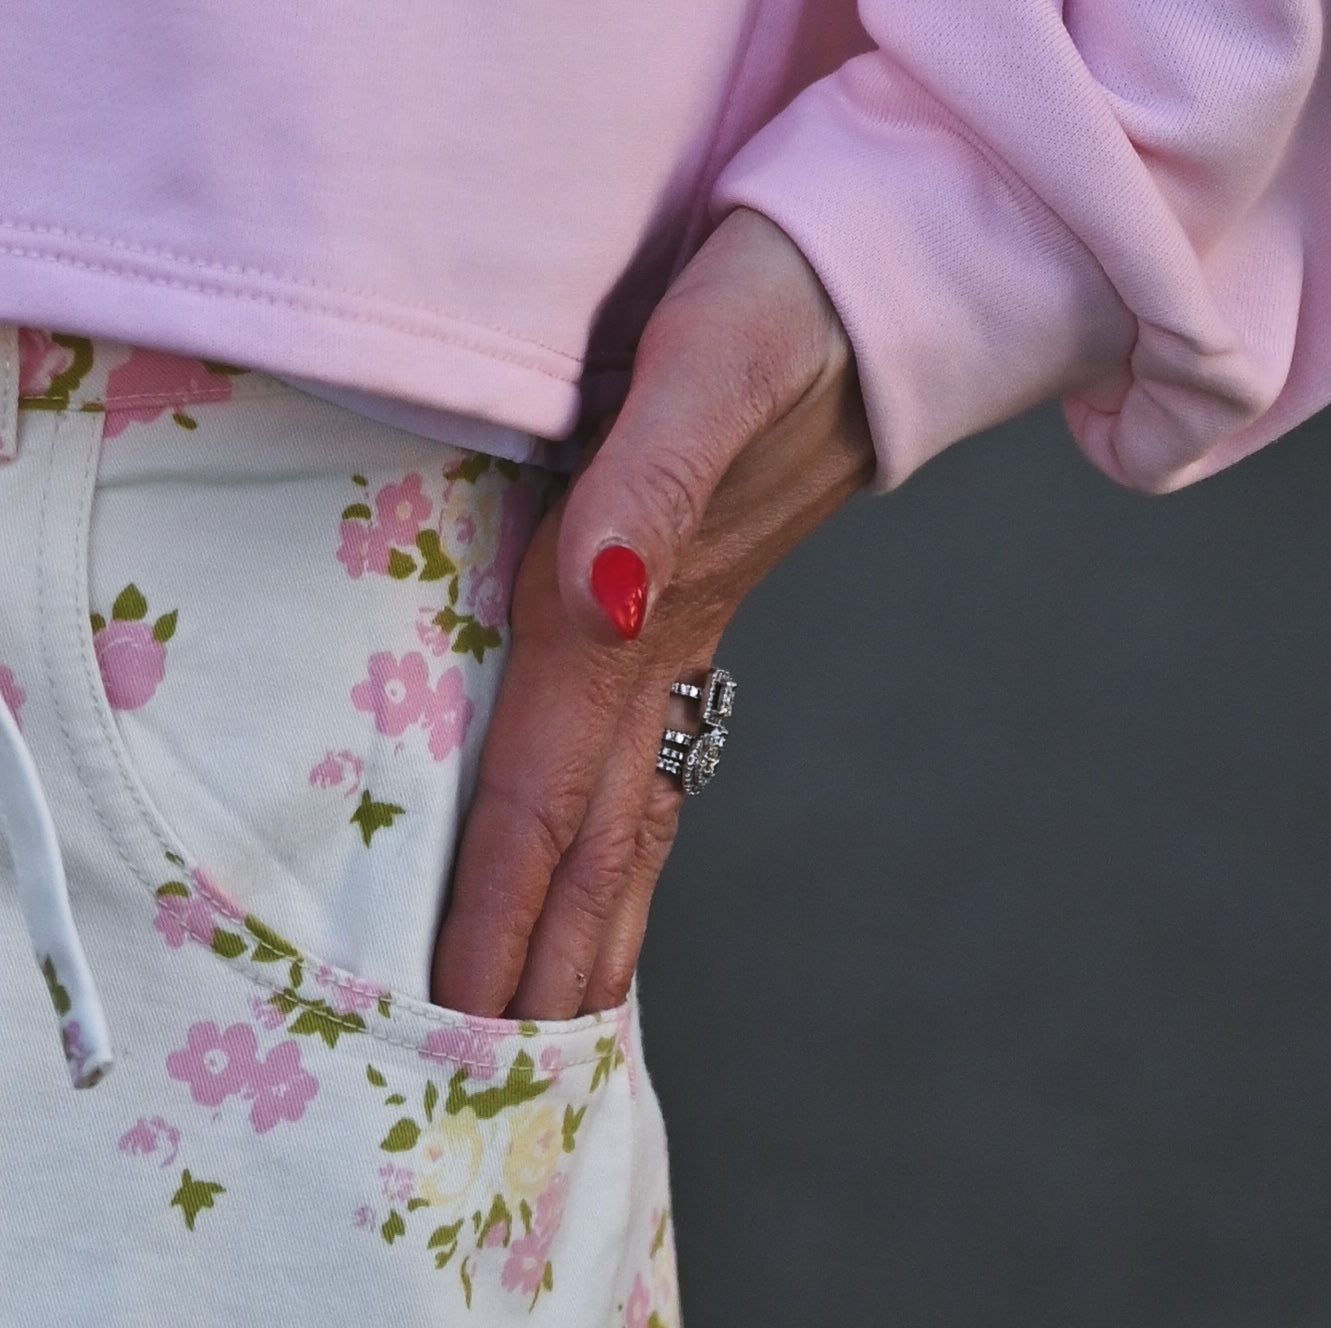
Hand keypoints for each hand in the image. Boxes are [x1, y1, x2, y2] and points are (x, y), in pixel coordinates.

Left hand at [432, 207, 870, 1021]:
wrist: (878, 244)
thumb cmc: (780, 288)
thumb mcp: (705, 357)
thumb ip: (645, 474)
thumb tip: (600, 594)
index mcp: (638, 596)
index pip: (551, 785)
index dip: (498, 904)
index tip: (452, 1023)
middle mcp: (661, 627)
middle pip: (595, 833)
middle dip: (544, 963)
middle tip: (482, 1086)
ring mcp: (687, 606)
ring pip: (629, 797)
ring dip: (587, 911)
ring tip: (548, 1020)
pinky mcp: (694, 564)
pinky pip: (646, 733)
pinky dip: (621, 823)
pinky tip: (609, 844)